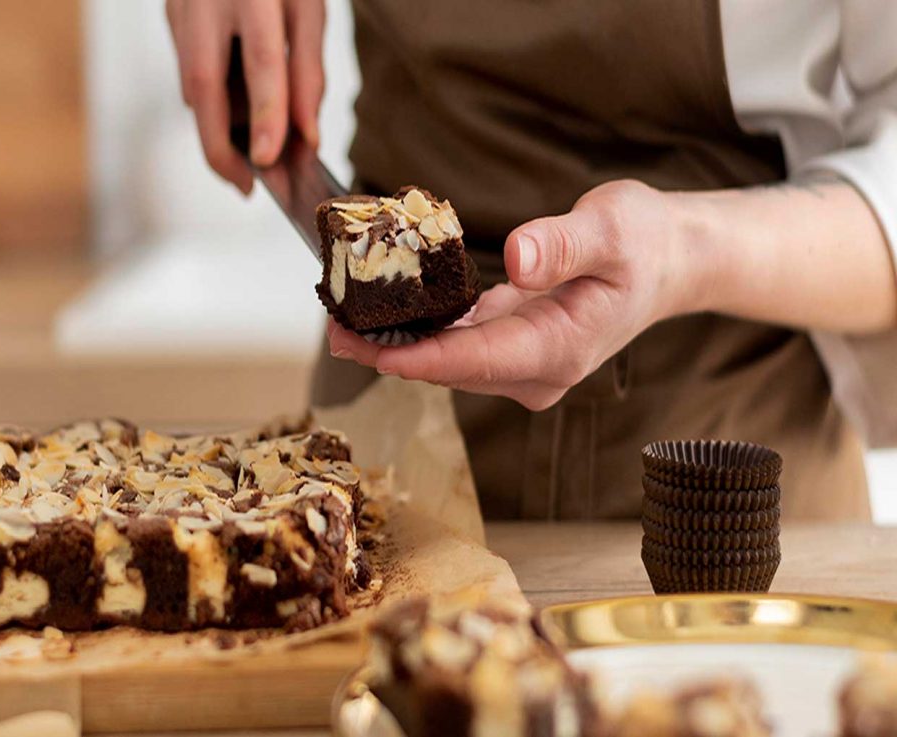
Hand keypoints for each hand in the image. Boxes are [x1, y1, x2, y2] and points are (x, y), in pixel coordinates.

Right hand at [166, 0, 325, 192]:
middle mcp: (206, 2)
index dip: (264, 114)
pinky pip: (191, 74)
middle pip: (203, 85)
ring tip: (249, 156)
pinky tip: (236, 116)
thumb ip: (308, 73)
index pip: (260, 61)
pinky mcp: (171, 19)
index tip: (267, 160)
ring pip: (193, 86)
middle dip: (219, 146)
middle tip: (244, 185)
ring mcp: (180, 10)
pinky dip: (215, 105)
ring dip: (218, 129)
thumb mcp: (308, 7)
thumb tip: (306, 136)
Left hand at [327, 180, 708, 409]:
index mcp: (560, 349)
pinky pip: (458, 345)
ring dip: (399, 343)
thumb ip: (565, 244)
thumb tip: (518, 258)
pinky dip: (421, 331)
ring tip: (341, 321)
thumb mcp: (613, 228)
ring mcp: (524, 364)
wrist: (668, 261)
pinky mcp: (512, 347)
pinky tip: (382, 313)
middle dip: (392, 352)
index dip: (418, 356)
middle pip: (452, 368)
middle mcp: (538, 370)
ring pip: (449, 361)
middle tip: (332, 328)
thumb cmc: (645, 243)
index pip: (475, 360)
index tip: (367, 346)